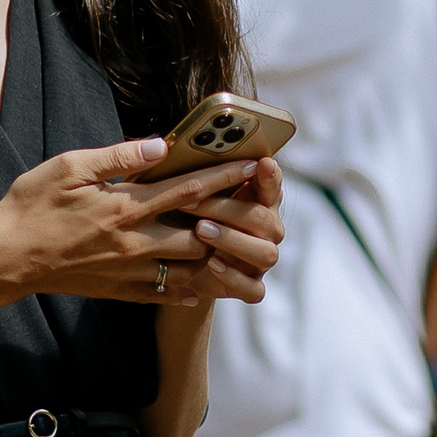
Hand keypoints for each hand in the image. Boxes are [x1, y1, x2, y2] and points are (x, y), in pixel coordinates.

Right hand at [0, 138, 281, 305]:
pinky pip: (165, 294)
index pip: (188, 188)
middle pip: (201, 232)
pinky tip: (205, 285)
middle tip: (257, 208)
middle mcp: (136, 241)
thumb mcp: (70, 166)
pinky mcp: (119, 291)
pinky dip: (190, 290)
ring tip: (240, 244)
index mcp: (126, 206)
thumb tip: (160, 145)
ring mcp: (130, 270)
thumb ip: (119, 157)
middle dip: (231, 219)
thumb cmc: (31, 206)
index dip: (224, 176)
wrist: (4, 260)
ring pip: (191, 267)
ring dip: (218, 255)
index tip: (251, 166)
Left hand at [177, 155, 284, 303]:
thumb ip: (195, 176)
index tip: (261, 162)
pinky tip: (211, 264)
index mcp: (259, 202)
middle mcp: (268, 230)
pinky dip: (233, 277)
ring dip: (233, 240)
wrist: (184, 266)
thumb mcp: (191, 196)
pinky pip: (253, 288)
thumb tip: (165, 147)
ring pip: (265, 253)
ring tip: (201, 231)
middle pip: (263, 218)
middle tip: (196, 202)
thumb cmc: (188, 219)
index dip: (270, 175)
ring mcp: (261, 260)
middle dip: (230, 209)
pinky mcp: (251, 286)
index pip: (272, 184)